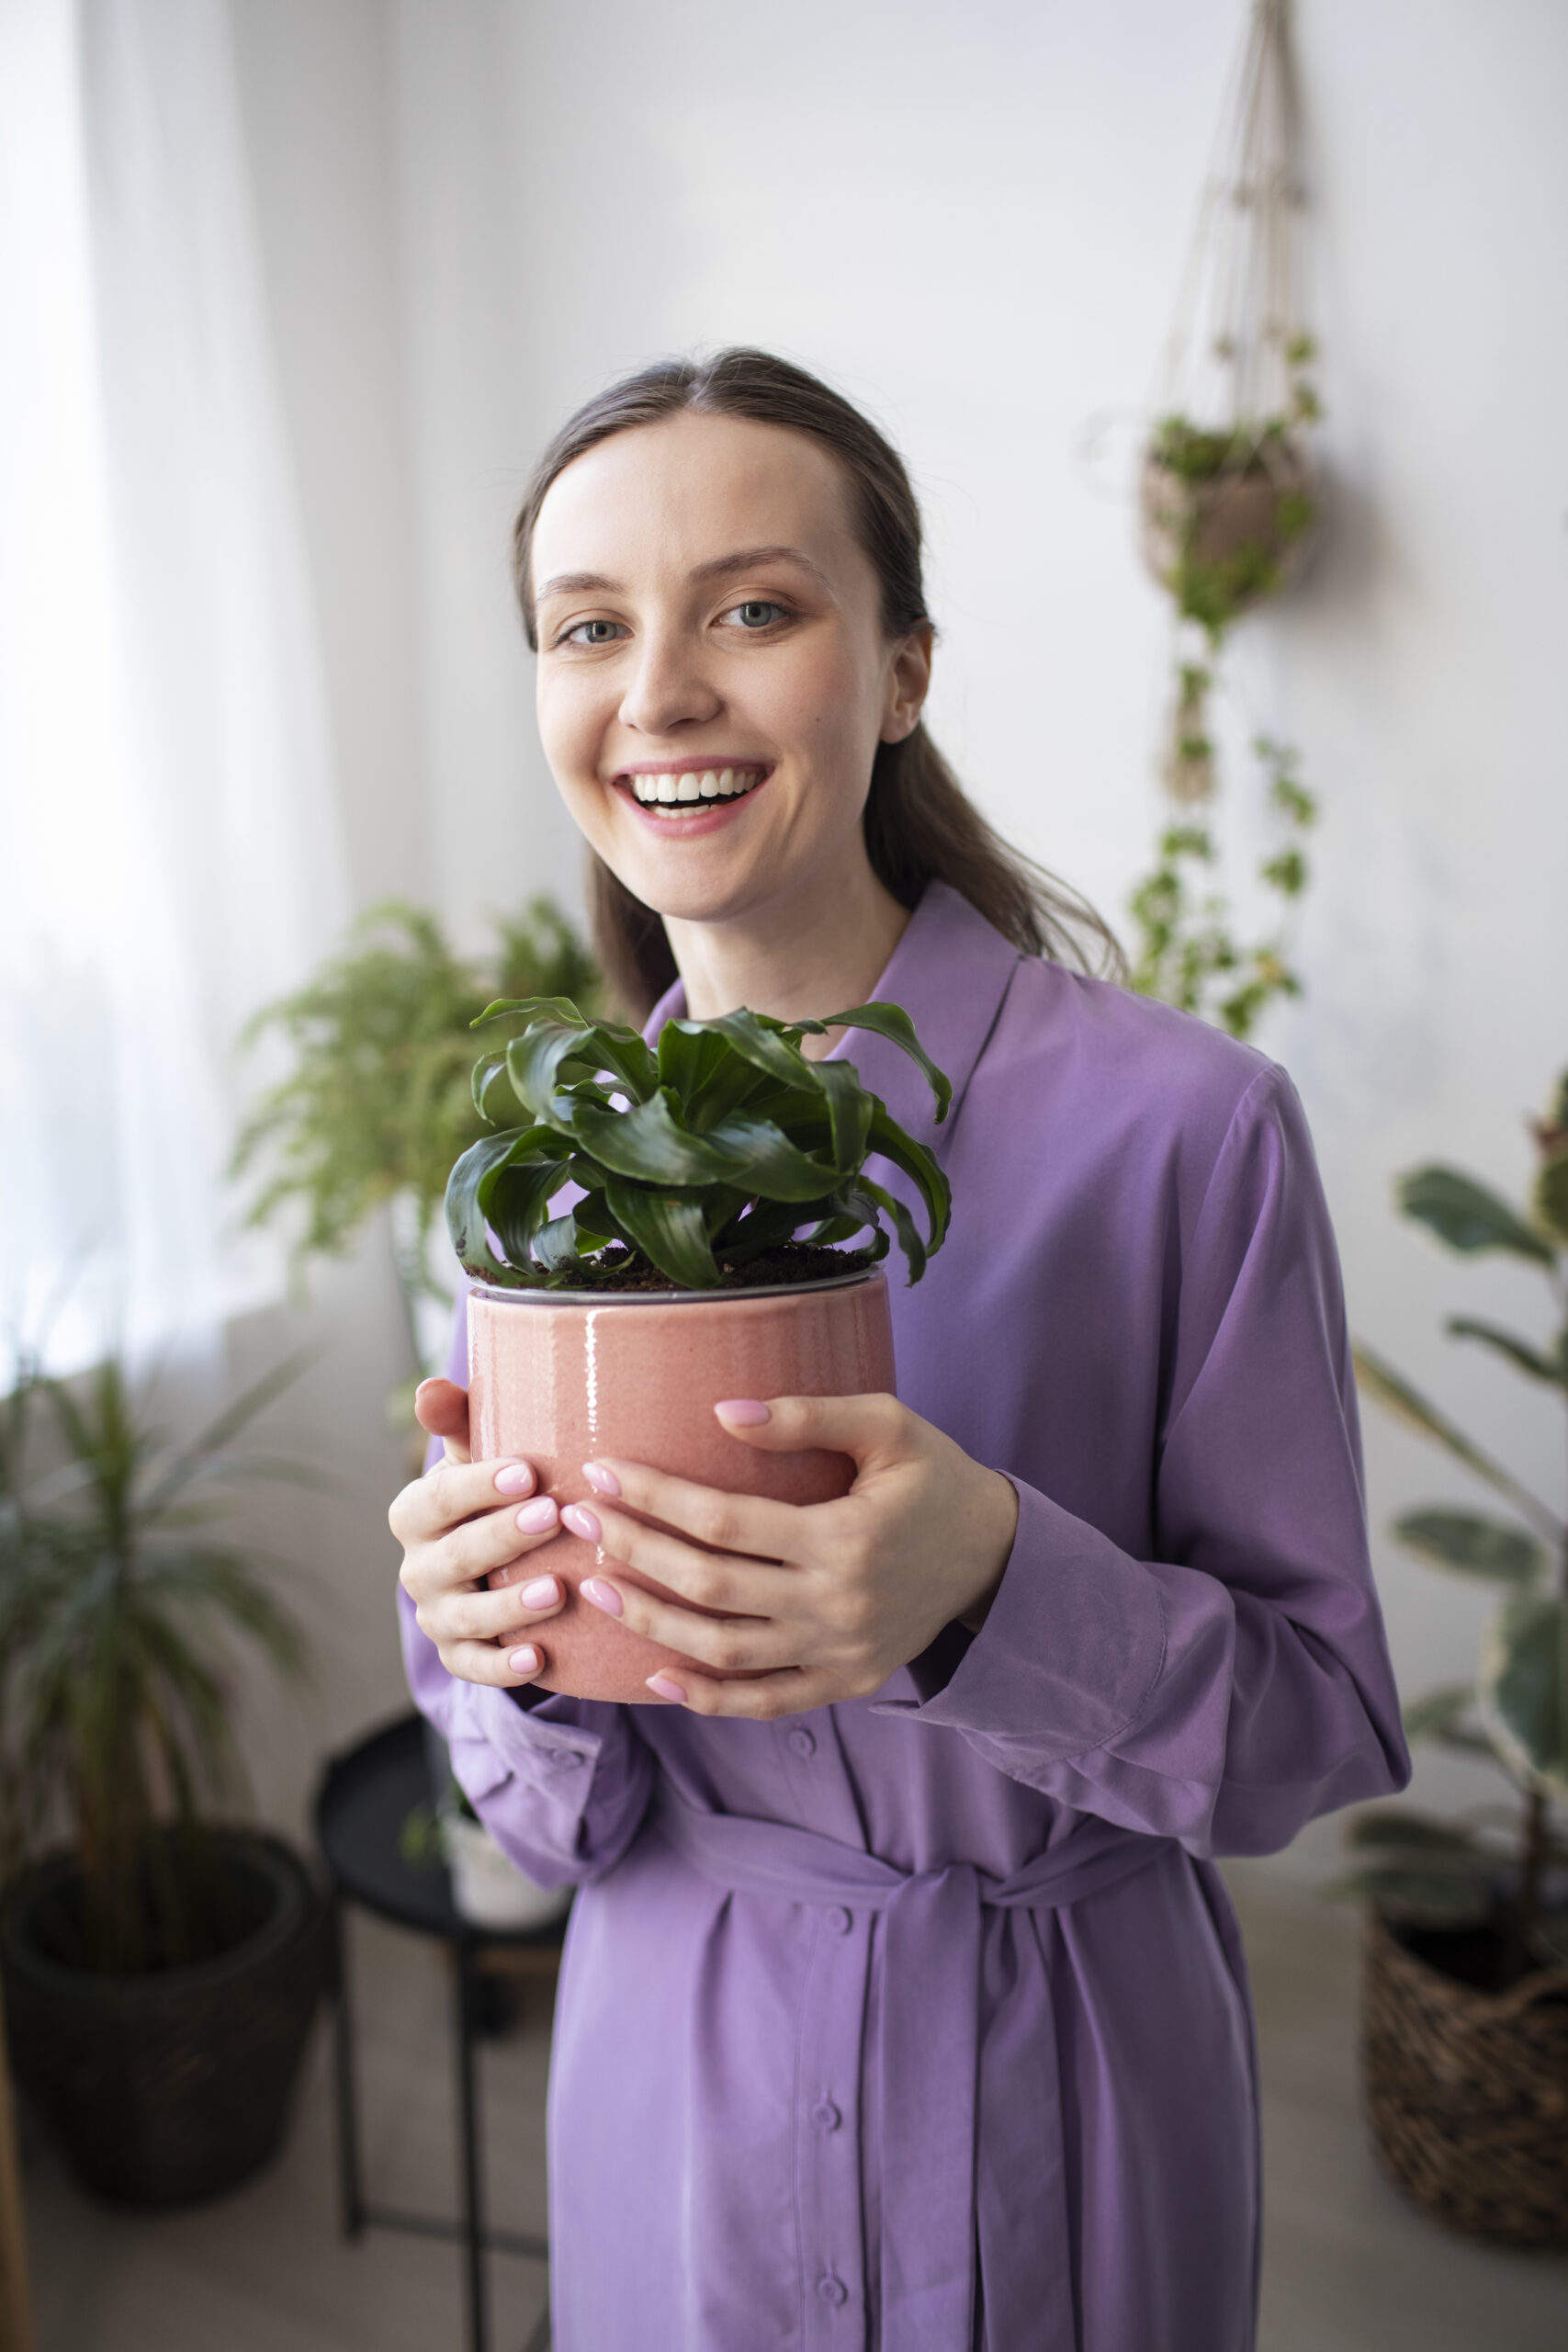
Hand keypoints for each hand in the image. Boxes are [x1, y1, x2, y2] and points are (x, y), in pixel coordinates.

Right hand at [389, 1378, 565, 1690]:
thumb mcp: (475, 1456)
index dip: (479, 1487)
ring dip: (510, 1605)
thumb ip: (459, 1421)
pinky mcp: (459, 1655)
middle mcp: (418, 1567)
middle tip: (552, 1517)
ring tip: (557, 1590)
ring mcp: (437, 1615)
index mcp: (417, 1513)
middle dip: (502, 1538)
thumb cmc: (493, 1494)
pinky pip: (474, 1667)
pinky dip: (503, 1668)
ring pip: (466, 1616)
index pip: (439, 1498)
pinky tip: (539, 1659)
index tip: (527, 1472)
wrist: (494, 1562)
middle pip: (455, 1556)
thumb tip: (433, 1387)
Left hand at [564, 1392, 1018, 1718]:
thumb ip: (809, 1415)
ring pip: (724, 1650)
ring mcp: (840, 1653)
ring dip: (651, 1623)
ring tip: (597, 1588)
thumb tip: (722, 1412)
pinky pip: (764, 1702)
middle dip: (635, 1551)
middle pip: (711, 1586)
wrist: (996, 1554)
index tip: (602, 1472)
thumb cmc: (934, 1477)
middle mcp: (839, 1604)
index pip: (726, 1521)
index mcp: (847, 1536)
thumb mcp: (889, 1425)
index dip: (656, 1497)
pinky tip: (656, 1676)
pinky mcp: (845, 1683)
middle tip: (578, 1520)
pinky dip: (707, 1698)